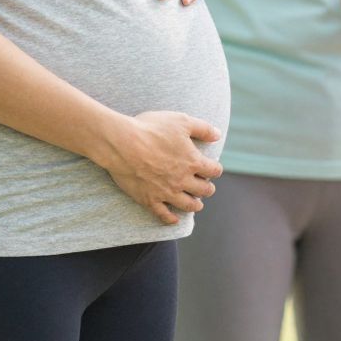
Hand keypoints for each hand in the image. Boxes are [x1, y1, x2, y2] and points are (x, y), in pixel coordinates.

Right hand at [100, 110, 222, 225]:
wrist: (122, 143)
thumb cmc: (151, 129)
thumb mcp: (181, 121)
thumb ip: (203, 128)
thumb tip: (218, 135)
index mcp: (192, 161)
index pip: (214, 171)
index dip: (215, 169)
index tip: (212, 169)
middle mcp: (183, 180)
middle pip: (204, 190)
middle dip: (207, 188)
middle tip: (205, 186)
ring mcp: (166, 192)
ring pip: (188, 205)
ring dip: (195, 205)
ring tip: (196, 204)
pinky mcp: (149, 199)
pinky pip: (164, 215)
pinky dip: (171, 219)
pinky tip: (174, 219)